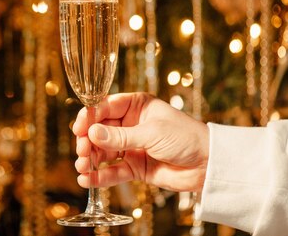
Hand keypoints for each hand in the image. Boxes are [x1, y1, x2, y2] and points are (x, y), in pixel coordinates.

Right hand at [73, 92, 208, 192]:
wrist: (208, 166)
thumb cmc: (185, 138)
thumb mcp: (152, 133)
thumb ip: (121, 136)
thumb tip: (91, 133)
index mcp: (136, 106)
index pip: (105, 107)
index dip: (89, 117)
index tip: (79, 128)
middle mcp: (130, 124)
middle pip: (99, 130)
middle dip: (87, 141)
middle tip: (82, 152)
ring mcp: (131, 146)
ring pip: (103, 151)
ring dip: (90, 159)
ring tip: (82, 168)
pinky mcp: (134, 167)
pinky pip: (112, 171)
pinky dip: (99, 176)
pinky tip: (87, 181)